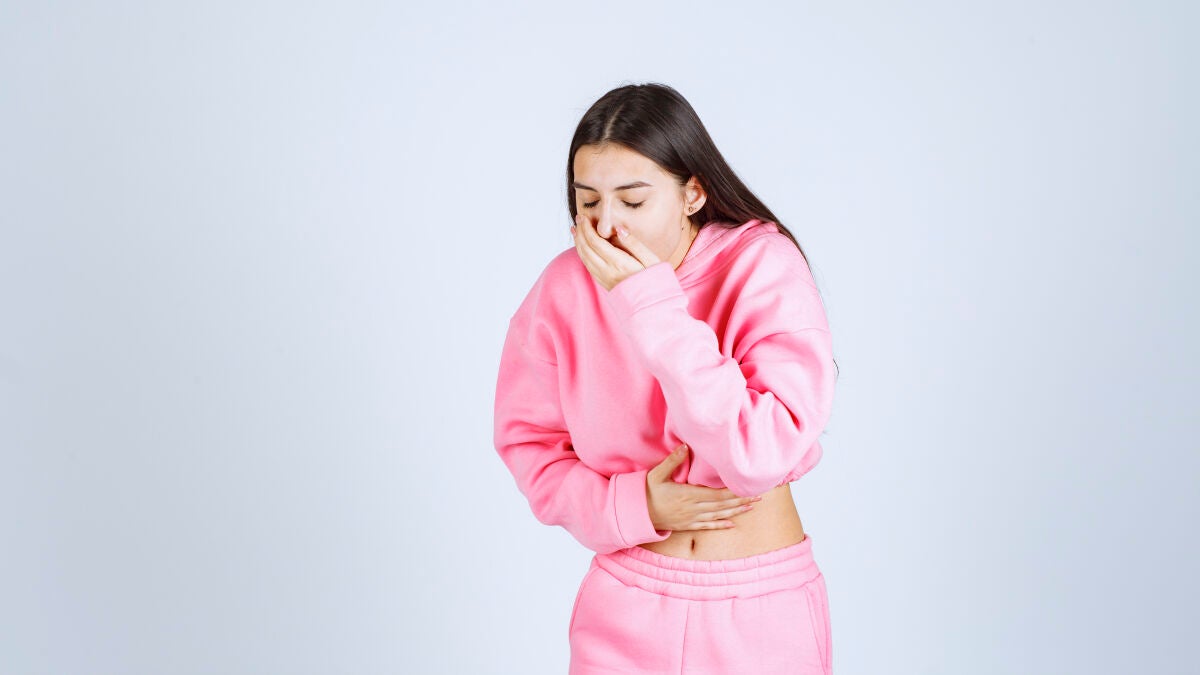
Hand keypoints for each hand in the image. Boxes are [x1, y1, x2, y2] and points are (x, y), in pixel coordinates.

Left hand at [571, 213, 662, 291]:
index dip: (587, 228)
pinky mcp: (604, 283)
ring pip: (584, 258)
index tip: (584, 217)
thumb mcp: (650, 258)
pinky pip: (588, 266)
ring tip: (575, 230)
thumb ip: (634, 243)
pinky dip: (582, 254)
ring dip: (578, 243)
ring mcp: (604, 279)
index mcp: (619, 263)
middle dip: (580, 232)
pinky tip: (582, 247)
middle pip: (586, 249)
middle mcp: (607, 271)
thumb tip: (619, 228)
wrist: (653, 304)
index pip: (596, 242)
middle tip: (578, 219)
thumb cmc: (654, 279)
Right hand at [645, 444, 763, 531]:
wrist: (636, 514)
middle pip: (722, 505)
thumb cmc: (646, 492)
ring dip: (736, 512)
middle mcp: (693, 508)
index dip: (734, 491)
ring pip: (718, 516)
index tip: (747, 487)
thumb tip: (685, 446)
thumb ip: (672, 461)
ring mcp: (691, 518)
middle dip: (741, 501)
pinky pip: (707, 526)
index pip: (716, 493)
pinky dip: (720, 525)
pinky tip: (732, 524)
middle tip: (758, 497)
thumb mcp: (656, 474)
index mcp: (688, 494)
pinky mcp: (687, 525)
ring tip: (751, 507)